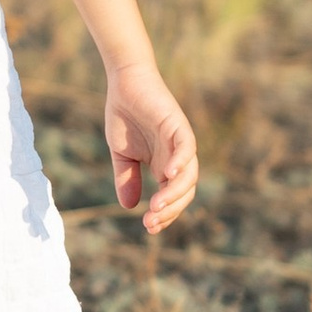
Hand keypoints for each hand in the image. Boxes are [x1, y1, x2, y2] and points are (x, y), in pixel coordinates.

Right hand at [105, 63, 197, 235]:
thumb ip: (126, 179)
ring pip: (189, 176)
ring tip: (156, 207)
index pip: (173, 198)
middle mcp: (177, 158)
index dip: (165, 215)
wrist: (124, 84)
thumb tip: (129, 207)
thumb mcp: (122, 155)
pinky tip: (167, 177)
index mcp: (165, 166)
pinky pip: (186, 149)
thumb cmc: (125, 116)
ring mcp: (180, 143)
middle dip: (170, 211)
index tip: (149, 228)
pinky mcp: (178, 126)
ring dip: (174, 194)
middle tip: (151, 223)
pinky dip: (180, 164)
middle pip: (184, 192)